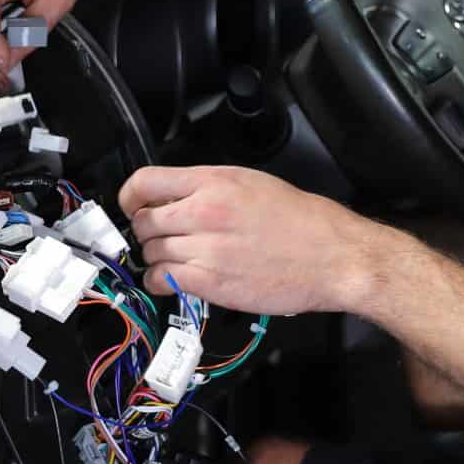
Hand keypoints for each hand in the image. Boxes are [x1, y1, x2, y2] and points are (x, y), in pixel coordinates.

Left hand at [119, 164, 392, 316]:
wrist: (333, 256)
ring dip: (155, 258)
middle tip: (161, 238)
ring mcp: (205, 248)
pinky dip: (160, 281)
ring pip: (150, 252)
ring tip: (174, 261)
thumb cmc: (302, 221)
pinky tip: (175, 280)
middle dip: (147, 231)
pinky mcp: (210, 282)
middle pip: (143, 221)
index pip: (145, 182)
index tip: (132, 206)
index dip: (130, 196)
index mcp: (214, 181)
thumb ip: (209, 187)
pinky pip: (161, 280)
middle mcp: (204, 211)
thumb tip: (176, 197)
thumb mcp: (252, 183)